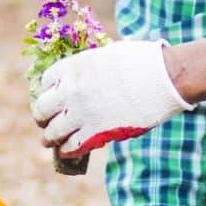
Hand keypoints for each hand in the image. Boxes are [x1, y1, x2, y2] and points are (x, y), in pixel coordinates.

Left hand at [31, 40, 192, 157]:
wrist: (164, 77)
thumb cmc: (142, 61)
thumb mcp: (107, 55)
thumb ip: (89, 68)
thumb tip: (86, 79)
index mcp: (73, 67)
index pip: (45, 82)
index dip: (47, 91)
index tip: (51, 97)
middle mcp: (71, 90)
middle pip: (42, 109)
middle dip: (42, 116)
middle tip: (44, 122)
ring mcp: (81, 113)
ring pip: (52, 132)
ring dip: (50, 137)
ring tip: (50, 141)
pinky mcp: (96, 132)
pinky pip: (71, 146)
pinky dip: (66, 150)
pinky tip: (67, 150)